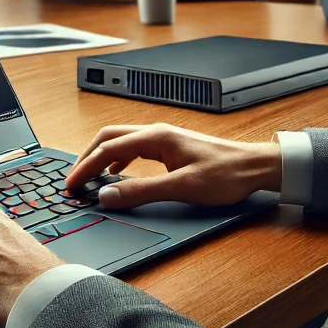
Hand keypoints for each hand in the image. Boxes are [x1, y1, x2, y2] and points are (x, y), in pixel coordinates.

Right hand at [65, 124, 281, 208]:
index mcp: (155, 137)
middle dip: (87, 158)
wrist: (255, 167)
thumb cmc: (226, 174)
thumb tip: (107, 195)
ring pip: (120, 141)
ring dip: (101, 157)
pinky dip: (117, 159)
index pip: (107, 149)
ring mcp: (162, 138)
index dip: (85, 168)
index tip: (71, 184)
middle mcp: (156, 132)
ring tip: (90, 177)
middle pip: (108, 138)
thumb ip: (141, 191)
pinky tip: (117, 173)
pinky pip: (133, 148)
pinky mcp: (169, 146)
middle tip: (73, 179)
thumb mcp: (181, 187)